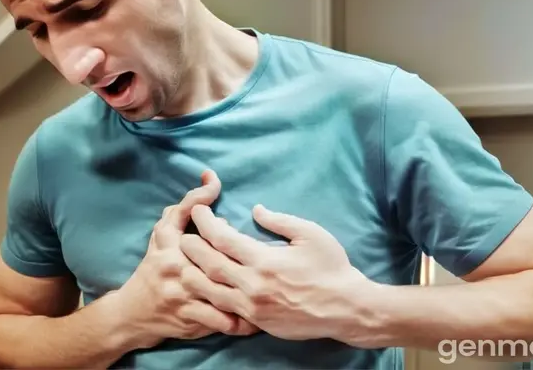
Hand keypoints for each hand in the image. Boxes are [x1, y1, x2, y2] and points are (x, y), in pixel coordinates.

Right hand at [117, 170, 257, 348]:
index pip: (184, 210)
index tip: (215, 182)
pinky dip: (240, 320)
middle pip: (213, 252)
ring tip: (272, 289)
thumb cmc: (155, 268)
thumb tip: (210, 186)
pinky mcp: (189, 317)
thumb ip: (182, 211)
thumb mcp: (162, 237)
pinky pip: (220, 319)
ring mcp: (182, 293)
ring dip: (247, 291)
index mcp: (167, 241)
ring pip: (221, 288)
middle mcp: (173, 264)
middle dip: (239, 252)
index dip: (201, 195)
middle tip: (264, 257)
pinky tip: (257, 318)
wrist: (133, 313)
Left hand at [179, 204, 375, 344]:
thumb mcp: (311, 234)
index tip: (198, 211)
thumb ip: (280, 221)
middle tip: (185, 235)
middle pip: (208, 264)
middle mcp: (253, 284)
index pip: (222, 238)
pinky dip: (209, 297)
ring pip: (209, 291)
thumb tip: (255, 210)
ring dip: (193, 275)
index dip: (205, 222)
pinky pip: (223, 310)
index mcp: (264, 259)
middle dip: (191, 247)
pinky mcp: (256, 322)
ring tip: (185, 263)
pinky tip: (204, 289)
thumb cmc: (331, 267)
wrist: (347, 309)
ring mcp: (252, 306)